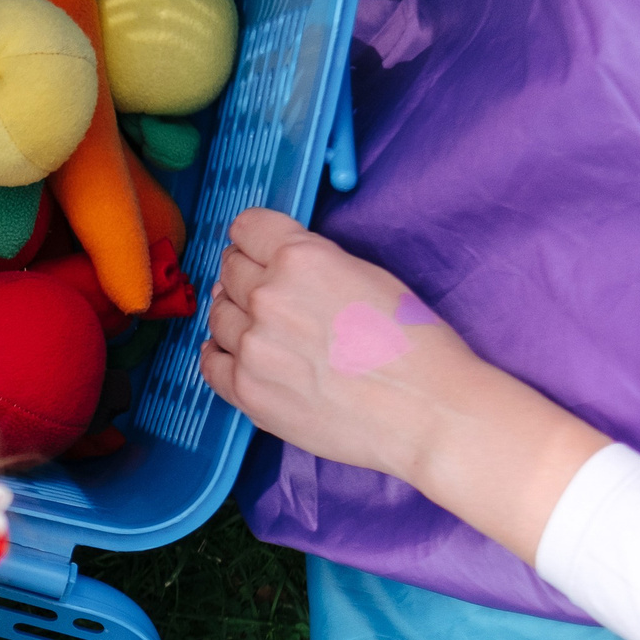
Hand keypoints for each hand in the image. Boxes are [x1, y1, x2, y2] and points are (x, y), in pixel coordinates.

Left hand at [201, 208, 607, 562]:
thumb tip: (276, 267)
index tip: (256, 249)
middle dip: (245, 277)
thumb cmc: (415, 344)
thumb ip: (315, 264)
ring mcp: (252, 346)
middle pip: (229, 271)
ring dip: (235, 317)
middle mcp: (268, 296)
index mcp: (301, 258)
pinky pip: (211, 363)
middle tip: (267, 295)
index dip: (252, 238)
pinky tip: (239, 357)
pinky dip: (222, 356)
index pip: (246, 228)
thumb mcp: (369, 275)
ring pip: (218, 316)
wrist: (428, 411)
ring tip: (264, 331)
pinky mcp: (247, 390)